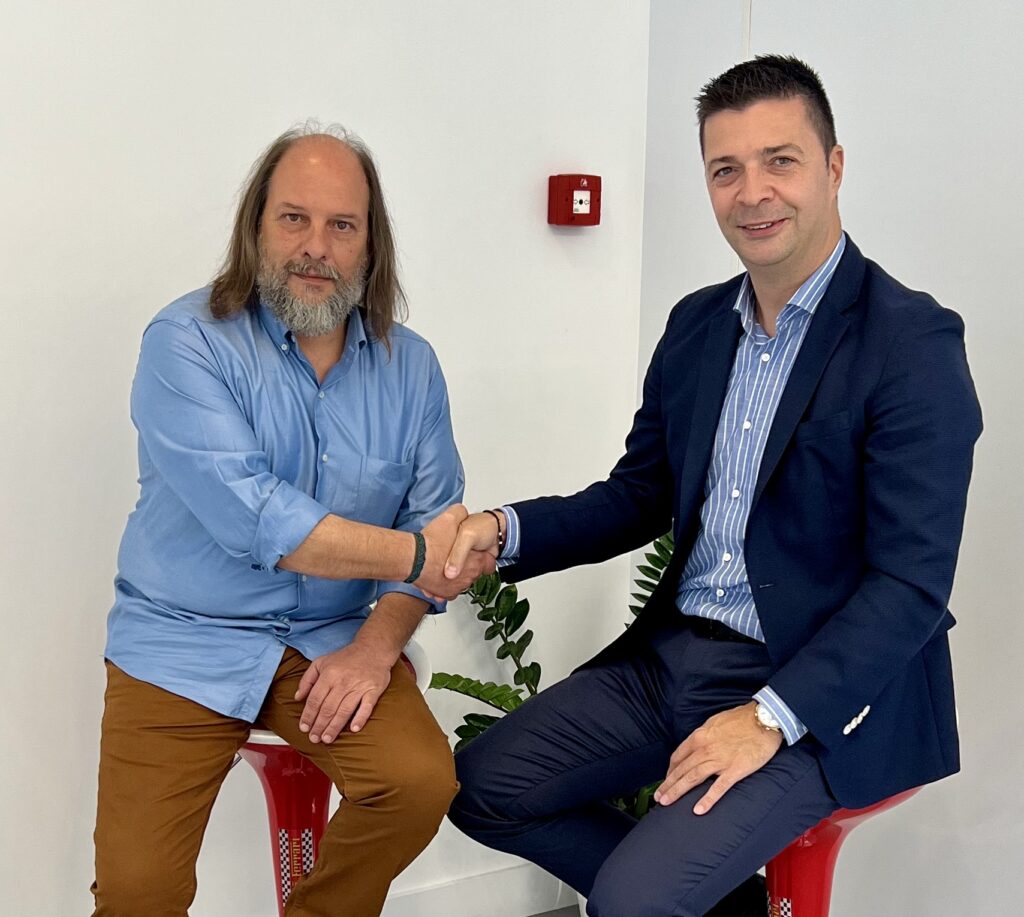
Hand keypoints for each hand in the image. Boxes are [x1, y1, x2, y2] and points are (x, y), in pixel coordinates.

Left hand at [295, 643, 392, 742]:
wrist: (373, 648)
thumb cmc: (346, 657)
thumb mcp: (321, 662)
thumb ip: (307, 679)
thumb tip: (298, 697)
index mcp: (329, 675)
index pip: (315, 699)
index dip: (308, 715)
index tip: (304, 728)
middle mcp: (343, 682)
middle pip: (328, 708)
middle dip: (319, 726)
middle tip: (314, 738)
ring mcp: (359, 686)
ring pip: (344, 710)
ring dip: (335, 727)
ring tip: (327, 739)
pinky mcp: (373, 690)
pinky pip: (367, 706)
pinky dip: (360, 718)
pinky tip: (354, 729)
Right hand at [416, 505, 496, 599]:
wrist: (412, 559)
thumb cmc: (431, 544)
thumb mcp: (450, 518)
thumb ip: (459, 513)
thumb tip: (462, 512)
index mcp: (476, 561)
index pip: (490, 564)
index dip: (484, 557)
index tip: (478, 554)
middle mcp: (468, 577)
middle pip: (474, 573)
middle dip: (467, 566)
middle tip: (458, 557)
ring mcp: (455, 588)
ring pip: (459, 583)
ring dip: (455, 576)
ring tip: (444, 565)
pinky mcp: (442, 594)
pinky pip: (447, 591)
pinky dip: (443, 586)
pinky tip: (437, 576)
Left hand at [654, 702, 783, 813]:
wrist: (764, 719)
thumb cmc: (741, 719)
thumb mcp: (715, 722)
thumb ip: (704, 735)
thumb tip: (696, 744)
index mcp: (699, 736)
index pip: (678, 756)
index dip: (670, 770)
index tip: (666, 780)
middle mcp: (705, 749)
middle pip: (681, 770)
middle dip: (667, 785)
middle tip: (658, 798)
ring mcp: (719, 760)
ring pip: (693, 778)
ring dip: (677, 792)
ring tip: (666, 803)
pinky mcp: (735, 770)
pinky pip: (718, 787)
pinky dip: (707, 799)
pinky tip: (698, 810)